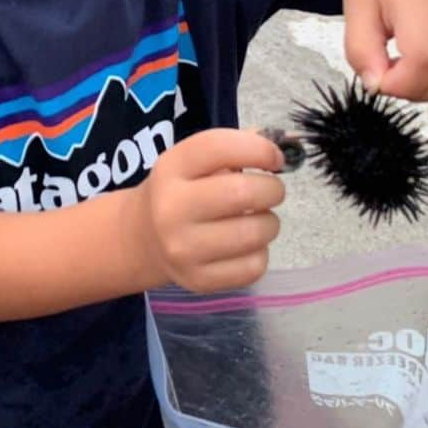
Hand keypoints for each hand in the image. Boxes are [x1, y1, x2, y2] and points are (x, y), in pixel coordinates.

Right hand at [131, 129, 284, 293]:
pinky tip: (246, 246)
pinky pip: (254, 266)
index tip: (275, 159)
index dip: (259, 149)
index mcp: (171, 169)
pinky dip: (260, 253)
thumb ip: (236, 148)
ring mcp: (184, 249)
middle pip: (243, 193)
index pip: (219, 147)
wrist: (143, 239)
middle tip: (271, 191)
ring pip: (255, 233)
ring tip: (258, 219)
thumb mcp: (194, 162)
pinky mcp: (199, 280)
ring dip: (270, 223)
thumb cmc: (181, 192)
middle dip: (272, 189)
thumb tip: (284, 147)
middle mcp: (171, 209)